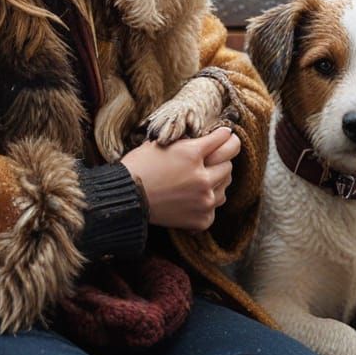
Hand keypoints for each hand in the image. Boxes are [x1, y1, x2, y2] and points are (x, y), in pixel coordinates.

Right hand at [120, 126, 240, 231]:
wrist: (126, 198)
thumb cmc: (139, 167)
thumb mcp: (162, 143)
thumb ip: (190, 142)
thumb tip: (210, 137)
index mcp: (192, 154)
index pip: (225, 140)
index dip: (225, 135)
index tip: (225, 135)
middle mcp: (202, 177)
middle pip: (229, 164)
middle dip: (220, 160)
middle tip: (208, 160)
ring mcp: (204, 200)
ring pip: (225, 186)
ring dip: (215, 182)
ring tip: (198, 181)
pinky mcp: (202, 219)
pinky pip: (215, 207)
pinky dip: (206, 203)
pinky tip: (192, 198)